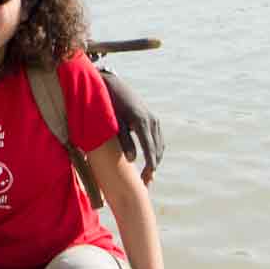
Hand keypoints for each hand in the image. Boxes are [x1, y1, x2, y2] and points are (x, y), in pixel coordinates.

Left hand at [98, 68, 164, 183]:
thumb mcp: (115, 124)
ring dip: (155, 160)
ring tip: (148, 174)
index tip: (148, 177)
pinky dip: (155, 150)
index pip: (149, 148)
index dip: (150, 164)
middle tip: (146, 182)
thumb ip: (124, 141)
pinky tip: (150, 160)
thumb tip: (132, 159)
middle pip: (157, 148)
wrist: (114, 86)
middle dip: (153, 166)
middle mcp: (151, 120)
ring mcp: (153, 119)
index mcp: (141, 122)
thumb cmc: (110, 105)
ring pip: (159, 144)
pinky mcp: (152, 119)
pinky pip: (158, 139)